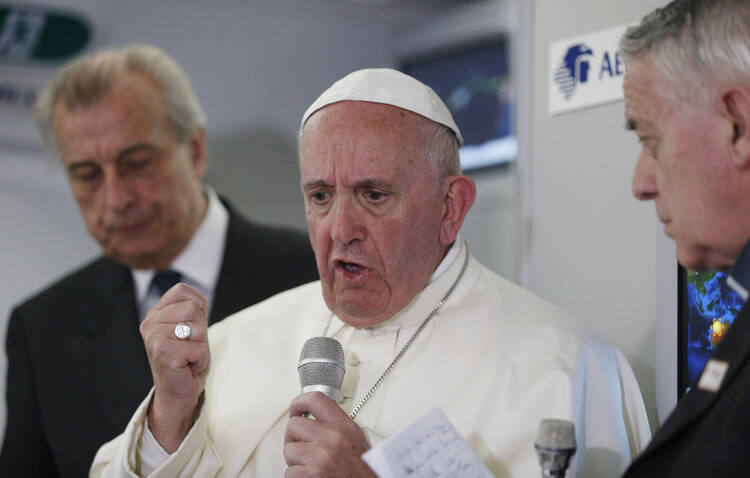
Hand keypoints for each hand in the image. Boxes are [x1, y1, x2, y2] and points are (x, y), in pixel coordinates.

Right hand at [139, 283, 209, 451]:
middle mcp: (150, 321)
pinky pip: (198, 347)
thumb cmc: (187, 359)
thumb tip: (195, 303)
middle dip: (201, 329)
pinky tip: (187, 365)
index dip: (198, 309)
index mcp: (156, 312)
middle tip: (189, 347)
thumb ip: (193, 309)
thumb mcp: (193, 327)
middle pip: (193, 308)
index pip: (183, 291)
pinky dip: (200, 359)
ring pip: (197, 327)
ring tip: (188, 355)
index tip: (189, 330)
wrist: (178, 392)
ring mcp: (153, 335)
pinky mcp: (161, 350)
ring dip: (201, 344)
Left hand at [284, 392, 376, 477]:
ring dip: (295, 461)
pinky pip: (289, 472)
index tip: (295, 410)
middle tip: (302, 448)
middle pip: (294, 424)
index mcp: (345, 426)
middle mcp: (333, 438)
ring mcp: (321, 456)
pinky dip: (297, 477)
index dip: (299, 402)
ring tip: (311, 466)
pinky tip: (311, 477)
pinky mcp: (312, 474)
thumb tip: (313, 422)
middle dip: (294, 438)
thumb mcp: (356, 440)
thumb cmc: (363, 470)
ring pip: (289, 450)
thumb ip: (335, 427)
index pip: (316, 400)